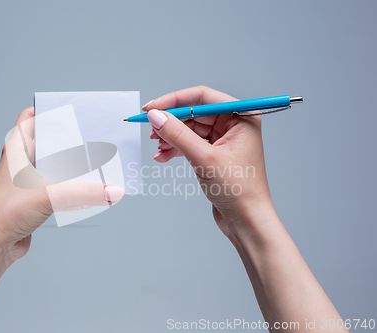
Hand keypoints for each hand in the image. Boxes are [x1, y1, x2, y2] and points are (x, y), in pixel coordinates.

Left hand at [0, 107, 124, 264]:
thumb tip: (115, 191)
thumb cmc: (7, 213)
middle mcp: (21, 160)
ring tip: (96, 158)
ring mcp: (28, 178)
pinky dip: (71, 181)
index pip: (31, 117)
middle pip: (48, 139)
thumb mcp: (50, 196)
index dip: (50, 110)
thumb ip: (85, 193)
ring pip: (54, 162)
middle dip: (70, 137)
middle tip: (93, 135)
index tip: (73, 109)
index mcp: (17, 148)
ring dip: (73, 162)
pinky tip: (88, 184)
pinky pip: (57, 181)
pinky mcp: (35, 195)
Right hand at [144, 86, 273, 240]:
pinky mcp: (214, 153)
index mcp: (241, 117)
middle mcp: (234, 124)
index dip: (174, 100)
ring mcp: (223, 139)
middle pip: (193, 112)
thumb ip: (178, 134)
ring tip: (157, 148)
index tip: (152, 108)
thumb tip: (156, 116)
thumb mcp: (204, 159)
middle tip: (150, 129)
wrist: (246, 221)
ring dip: (170, 137)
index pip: (202, 97)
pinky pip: (189, 143)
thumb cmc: (239, 191)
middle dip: (170, 122)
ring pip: (189, 129)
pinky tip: (162, 157)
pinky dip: (175, 148)